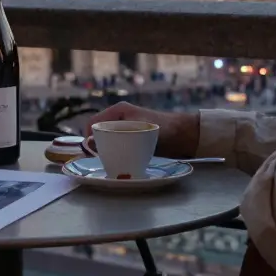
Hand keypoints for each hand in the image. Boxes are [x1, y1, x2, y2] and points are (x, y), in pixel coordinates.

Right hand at [85, 101, 200, 158]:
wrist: (187, 135)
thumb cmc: (165, 129)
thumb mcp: (138, 132)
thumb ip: (116, 136)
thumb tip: (92, 142)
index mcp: (118, 111)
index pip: (93, 123)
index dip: (88, 138)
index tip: (91, 155)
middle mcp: (120, 118)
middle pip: (99, 133)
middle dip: (97, 147)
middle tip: (102, 162)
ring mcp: (126, 128)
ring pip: (108, 141)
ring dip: (108, 152)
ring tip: (112, 164)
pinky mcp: (133, 138)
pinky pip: (119, 147)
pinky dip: (118, 155)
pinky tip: (122, 164)